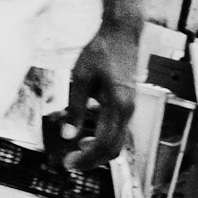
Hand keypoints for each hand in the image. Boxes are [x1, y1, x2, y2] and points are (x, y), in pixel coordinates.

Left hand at [63, 22, 139, 172]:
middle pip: (113, 149)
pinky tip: (85, 136)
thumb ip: (75, 108)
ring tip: (74, 151)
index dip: (85, 158)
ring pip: (117, 142)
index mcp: (118, 105)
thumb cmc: (100, 51)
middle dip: (91, 161)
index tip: (68, 163)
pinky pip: (117, 131)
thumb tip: (67, 135)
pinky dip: (103, 140)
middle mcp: (128, 110)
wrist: (121, 33)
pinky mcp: (127, 104)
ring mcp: (130, 108)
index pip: (104, 144)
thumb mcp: (81, 77)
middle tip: (69, 163)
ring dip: (97, 152)